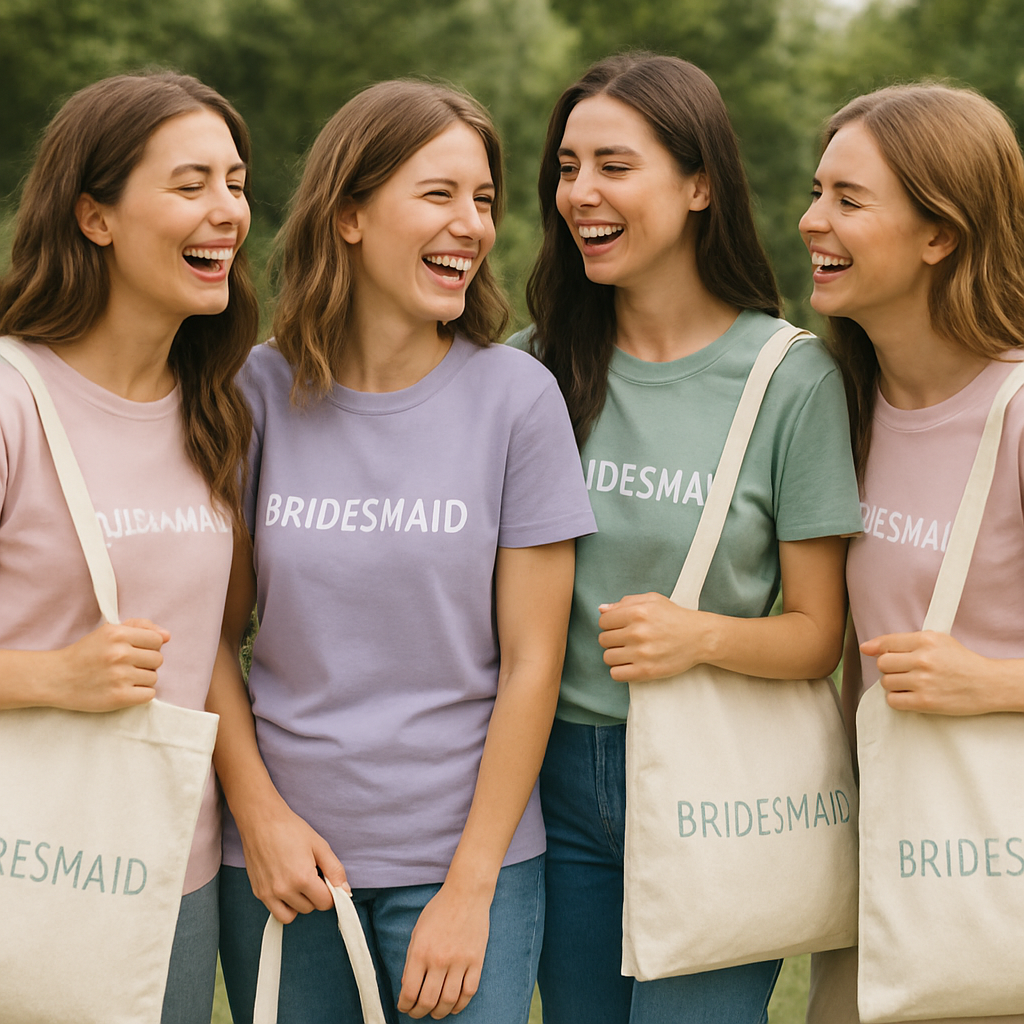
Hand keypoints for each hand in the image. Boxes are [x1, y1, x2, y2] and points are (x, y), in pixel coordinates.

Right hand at [53, 618, 169, 710]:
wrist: (56, 678)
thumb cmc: (86, 653)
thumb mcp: (109, 631)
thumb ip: (140, 627)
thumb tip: (167, 635)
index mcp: (118, 634)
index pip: (157, 640)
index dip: (149, 646)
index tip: (135, 651)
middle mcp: (119, 653)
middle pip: (158, 659)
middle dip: (146, 663)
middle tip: (127, 666)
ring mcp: (119, 676)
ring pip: (154, 678)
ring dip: (142, 680)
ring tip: (122, 678)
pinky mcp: (118, 697)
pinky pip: (149, 695)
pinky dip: (140, 694)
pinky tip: (125, 690)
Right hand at [237, 798, 348, 923]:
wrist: (261, 821)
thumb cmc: (290, 829)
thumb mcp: (320, 846)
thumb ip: (335, 870)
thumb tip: (345, 891)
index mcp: (302, 878)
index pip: (325, 903)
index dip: (330, 892)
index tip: (326, 880)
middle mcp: (284, 890)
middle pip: (310, 908)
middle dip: (315, 895)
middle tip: (311, 874)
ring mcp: (268, 894)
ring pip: (293, 914)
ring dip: (300, 903)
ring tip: (298, 881)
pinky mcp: (258, 893)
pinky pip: (276, 911)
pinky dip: (284, 904)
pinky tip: (286, 885)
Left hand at [398, 880, 490, 1018]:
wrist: (466, 894)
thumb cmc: (439, 910)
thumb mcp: (417, 932)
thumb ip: (411, 960)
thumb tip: (407, 986)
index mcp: (421, 951)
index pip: (410, 991)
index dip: (405, 1005)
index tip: (404, 1007)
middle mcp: (440, 959)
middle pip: (428, 1001)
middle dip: (419, 1012)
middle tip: (417, 1012)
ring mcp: (460, 961)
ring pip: (449, 1000)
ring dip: (440, 1012)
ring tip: (435, 1012)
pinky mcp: (476, 961)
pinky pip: (469, 992)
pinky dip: (460, 1005)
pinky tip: (454, 1006)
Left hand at [598, 593, 707, 681]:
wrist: (699, 637)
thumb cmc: (675, 617)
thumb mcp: (652, 600)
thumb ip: (625, 602)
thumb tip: (601, 609)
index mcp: (637, 612)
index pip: (603, 621)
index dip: (609, 624)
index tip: (619, 627)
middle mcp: (637, 632)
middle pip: (603, 640)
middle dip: (612, 639)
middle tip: (625, 640)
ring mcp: (641, 653)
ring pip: (607, 657)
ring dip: (615, 655)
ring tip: (628, 652)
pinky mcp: (646, 671)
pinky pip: (616, 674)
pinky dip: (619, 670)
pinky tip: (630, 664)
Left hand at [861, 631, 998, 714]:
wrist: (988, 684)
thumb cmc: (962, 662)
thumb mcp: (938, 640)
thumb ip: (904, 641)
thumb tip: (867, 647)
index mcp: (926, 640)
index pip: (886, 642)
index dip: (875, 648)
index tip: (868, 650)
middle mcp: (923, 659)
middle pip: (882, 664)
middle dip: (888, 668)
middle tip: (903, 670)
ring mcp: (923, 681)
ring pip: (886, 682)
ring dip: (894, 684)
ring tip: (910, 683)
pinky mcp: (925, 701)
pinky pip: (893, 701)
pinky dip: (898, 699)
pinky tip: (910, 695)